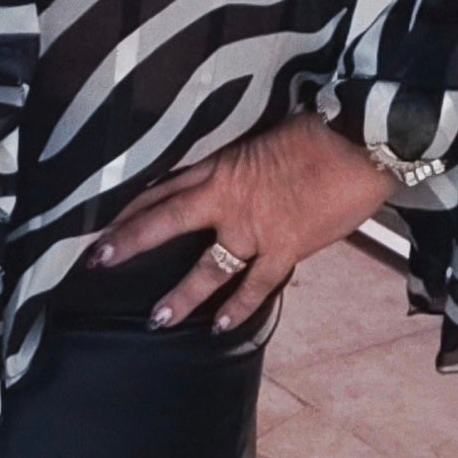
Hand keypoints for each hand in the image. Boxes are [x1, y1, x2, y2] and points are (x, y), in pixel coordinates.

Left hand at [88, 116, 384, 333]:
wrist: (360, 140)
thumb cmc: (317, 130)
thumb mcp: (263, 137)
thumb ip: (240, 163)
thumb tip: (231, 177)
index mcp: (220, 166)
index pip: (164, 187)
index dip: (131, 205)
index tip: (102, 220)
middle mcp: (227, 199)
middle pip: (164, 220)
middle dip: (129, 241)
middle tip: (96, 262)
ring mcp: (253, 228)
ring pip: (206, 267)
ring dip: (180, 294)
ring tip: (156, 319)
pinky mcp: (284, 249)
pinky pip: (255, 285)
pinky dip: (237, 307)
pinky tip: (217, 327)